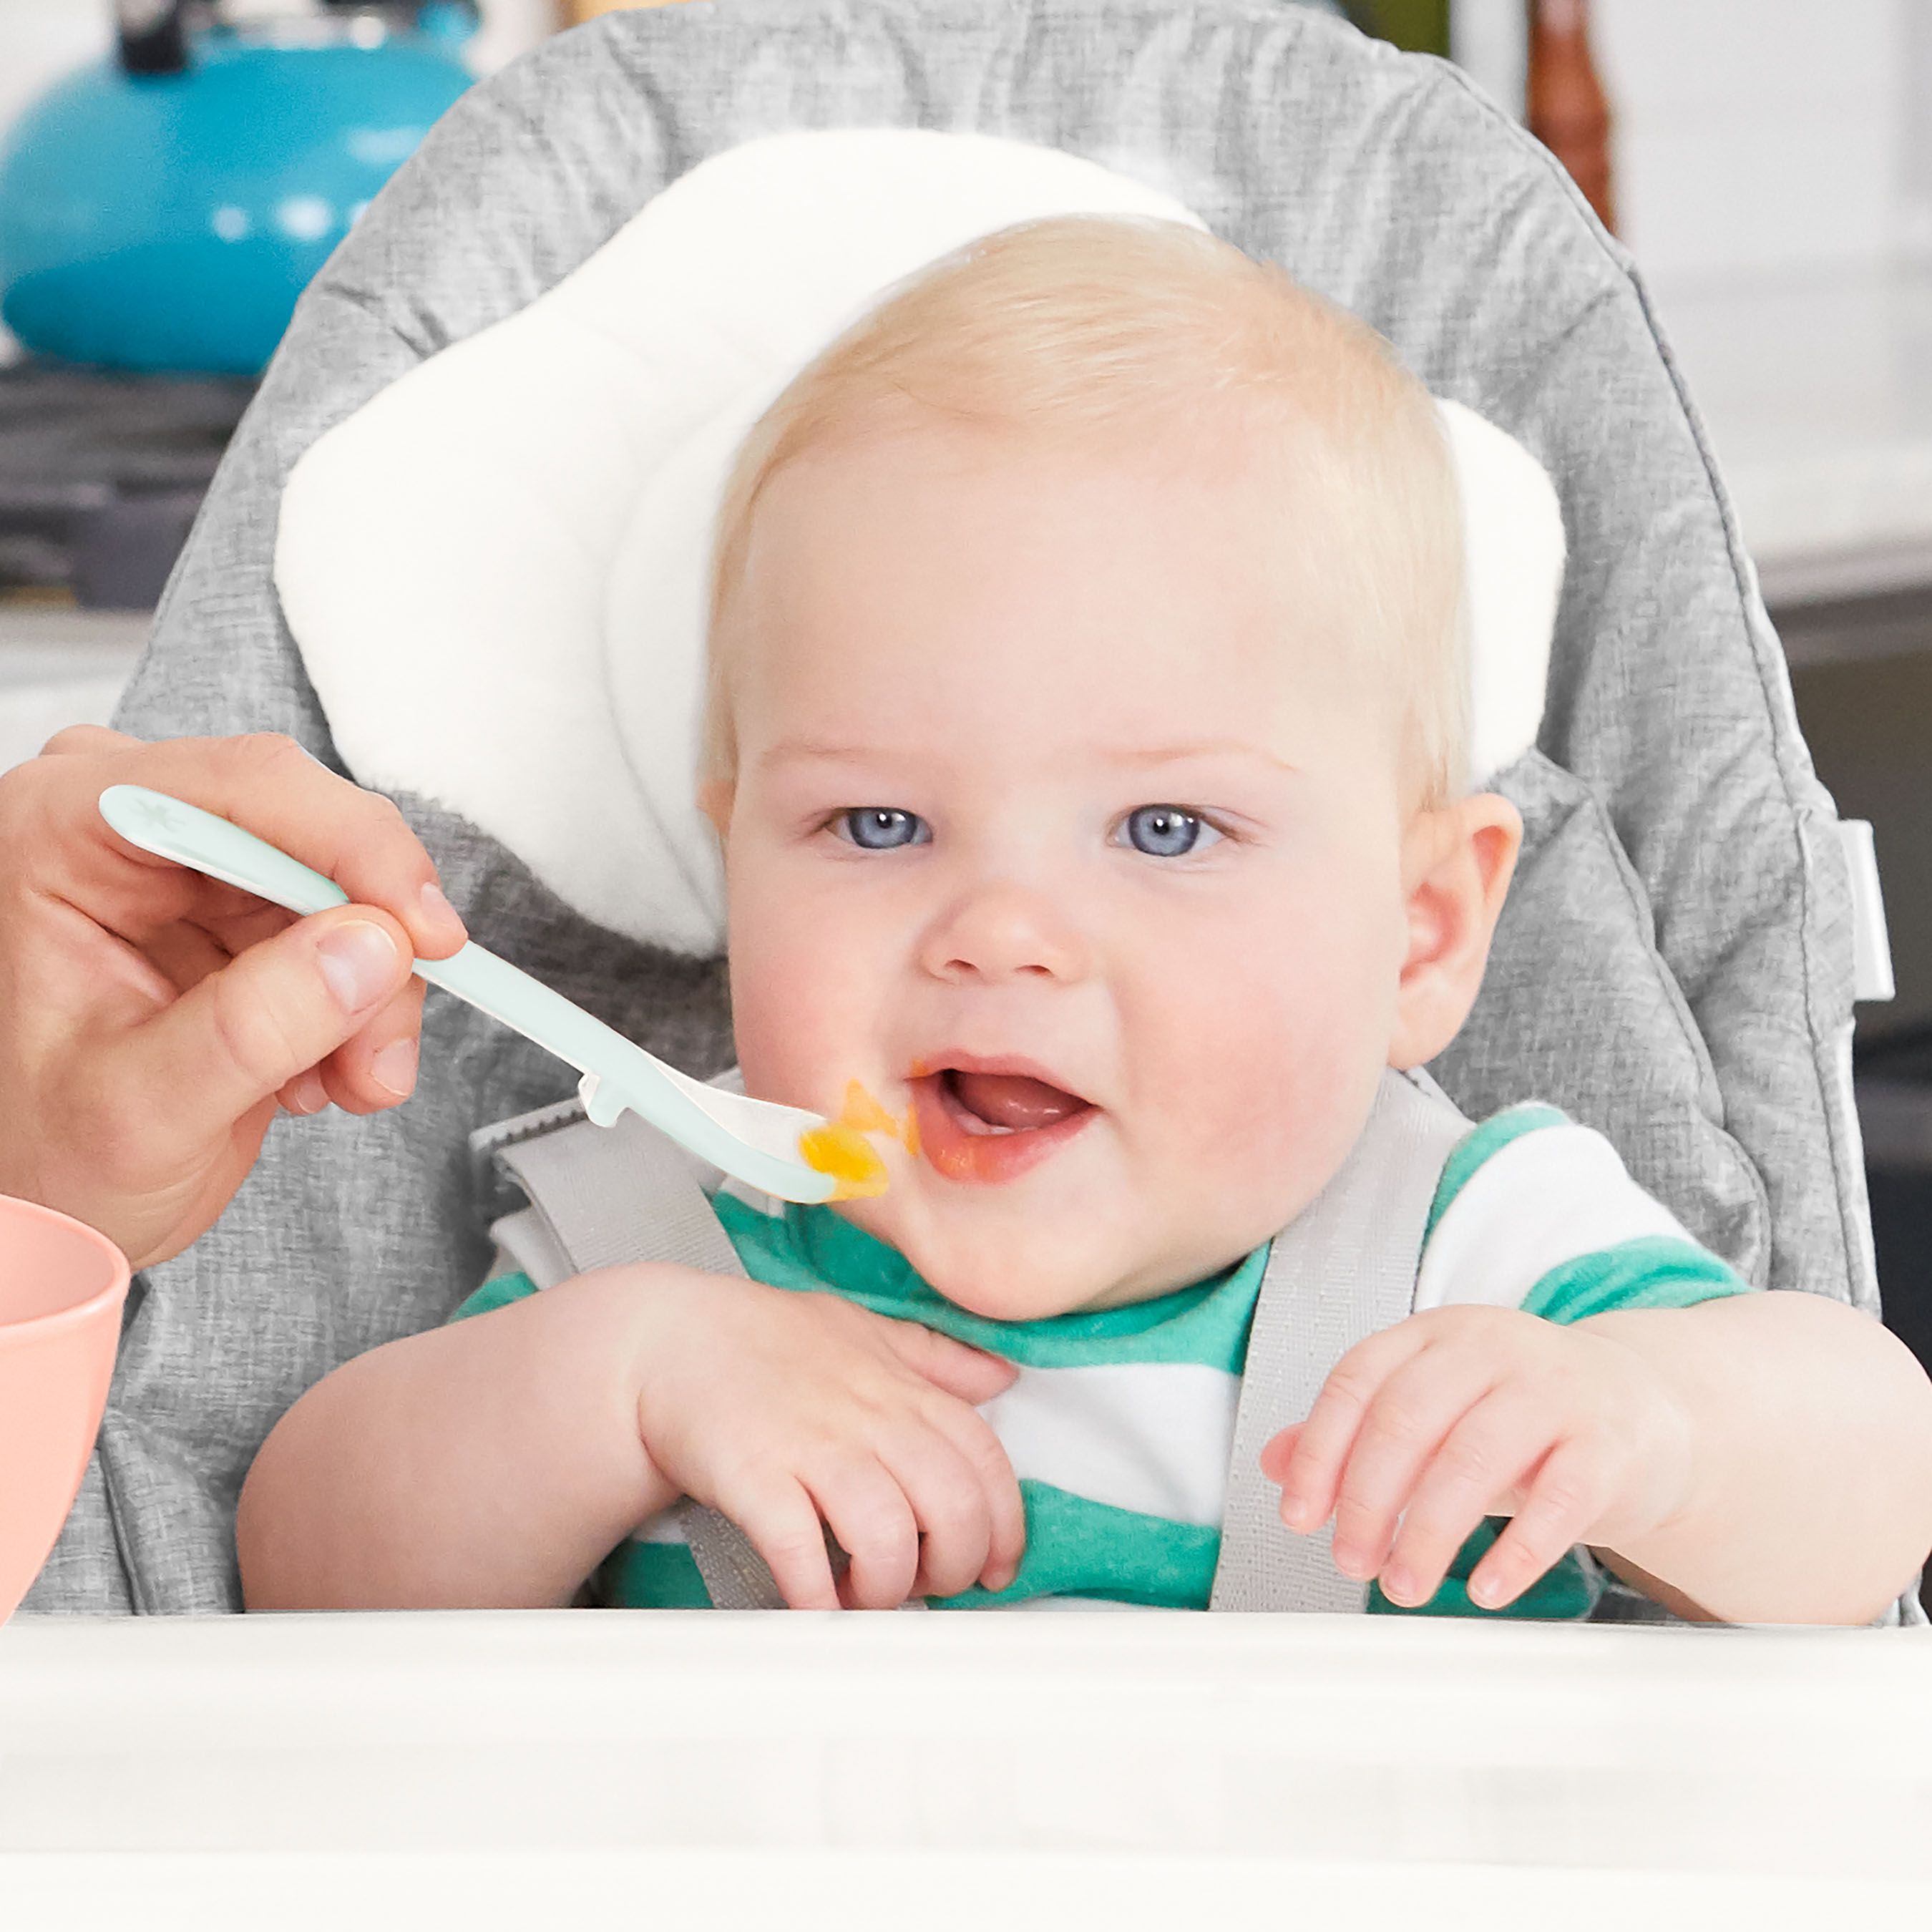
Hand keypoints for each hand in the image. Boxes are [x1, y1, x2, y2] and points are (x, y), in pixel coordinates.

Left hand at [0, 728, 467, 1269]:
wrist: (44, 1205)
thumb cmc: (41, 1156)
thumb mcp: (141, 1110)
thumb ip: (252, 1028)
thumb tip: (372, 947)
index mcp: (58, 833)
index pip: (241, 787)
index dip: (354, 847)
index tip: (425, 932)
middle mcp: (124, 827)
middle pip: (310, 831)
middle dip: (371, 944)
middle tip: (381, 1048)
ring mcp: (186, 865)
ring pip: (347, 888)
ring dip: (374, 992)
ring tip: (347, 1083)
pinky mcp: (236, 908)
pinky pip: (350, 928)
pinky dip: (362, 1006)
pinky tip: (321, 1070)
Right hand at [624, 1267, 1025, 1609]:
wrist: (667, 1340)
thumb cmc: (764, 1339)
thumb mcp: (863, 1329)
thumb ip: (934, 1358)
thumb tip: (1001, 1377)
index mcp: (905, 1389)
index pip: (988, 1464)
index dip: (1004, 1528)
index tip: (994, 1568)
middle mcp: (870, 1418)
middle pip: (954, 1510)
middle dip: (953, 1568)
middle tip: (924, 1584)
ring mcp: (813, 1447)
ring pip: (888, 1539)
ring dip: (885, 1589)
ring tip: (862, 1595)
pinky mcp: (756, 1477)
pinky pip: (801, 1553)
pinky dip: (816, 1595)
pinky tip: (814, 1603)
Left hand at [1260, 1305, 1697, 1610]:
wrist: (1643, 1411)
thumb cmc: (1518, 1417)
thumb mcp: (1434, 1411)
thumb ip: (1355, 1431)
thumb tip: (1271, 1461)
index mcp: (1437, 1335)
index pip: (1358, 1381)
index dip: (1319, 1451)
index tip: (1298, 1516)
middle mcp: (1492, 1348)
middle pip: (1407, 1418)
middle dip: (1367, 1499)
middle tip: (1350, 1561)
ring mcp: (1555, 1391)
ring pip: (1474, 1459)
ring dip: (1428, 1533)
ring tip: (1403, 1586)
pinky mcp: (1611, 1444)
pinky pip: (1559, 1500)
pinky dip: (1518, 1551)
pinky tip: (1489, 1590)